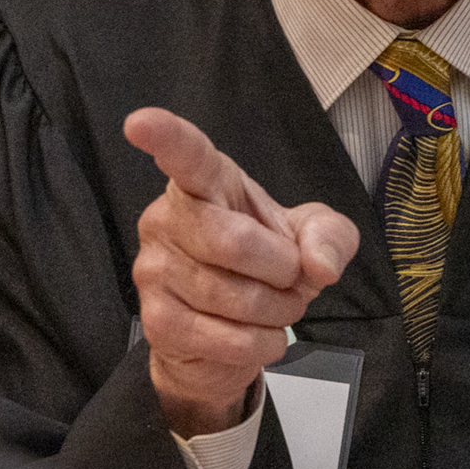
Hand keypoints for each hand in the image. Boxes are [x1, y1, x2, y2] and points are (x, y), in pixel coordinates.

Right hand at [124, 108, 359, 438]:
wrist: (229, 335)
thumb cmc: (266, 265)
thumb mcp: (315, 239)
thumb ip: (330, 238)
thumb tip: (318, 266)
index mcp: (206, 184)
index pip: (185, 156)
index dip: (165, 137)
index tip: (139, 123)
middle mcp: (167, 219)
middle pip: (232, 242)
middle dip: (282, 271)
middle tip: (291, 280)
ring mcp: (154, 271)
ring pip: (234, 297)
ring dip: (276, 312)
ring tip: (275, 309)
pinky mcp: (156, 322)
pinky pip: (225, 339)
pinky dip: (259, 345)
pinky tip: (258, 337)